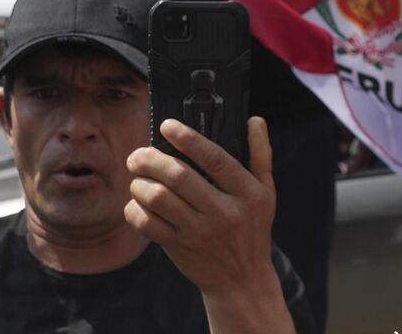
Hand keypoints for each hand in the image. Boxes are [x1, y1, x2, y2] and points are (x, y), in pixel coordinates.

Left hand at [126, 117, 278, 296]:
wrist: (241, 281)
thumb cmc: (252, 229)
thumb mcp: (266, 192)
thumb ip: (260, 155)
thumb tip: (254, 120)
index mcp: (247, 194)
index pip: (215, 160)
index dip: (188, 140)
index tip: (167, 126)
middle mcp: (224, 212)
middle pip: (179, 177)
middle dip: (150, 159)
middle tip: (138, 155)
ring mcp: (200, 232)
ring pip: (158, 198)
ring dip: (140, 183)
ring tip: (137, 178)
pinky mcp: (179, 248)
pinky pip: (147, 224)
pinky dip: (135, 209)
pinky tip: (138, 202)